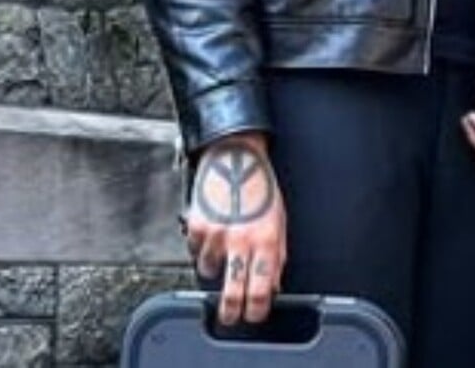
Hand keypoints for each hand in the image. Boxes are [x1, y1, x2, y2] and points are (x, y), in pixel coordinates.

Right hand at [183, 131, 285, 325]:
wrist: (236, 157)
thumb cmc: (260, 187)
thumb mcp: (279, 222)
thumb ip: (276, 256)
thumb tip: (272, 285)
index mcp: (266, 241)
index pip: (260, 292)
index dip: (256, 311)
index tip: (253, 315)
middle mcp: (241, 241)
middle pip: (232, 294)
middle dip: (230, 313)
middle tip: (229, 316)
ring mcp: (217, 235)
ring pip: (209, 273)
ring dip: (215, 268)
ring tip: (223, 250)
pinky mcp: (198, 226)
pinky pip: (195, 251)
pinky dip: (202, 247)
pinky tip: (212, 232)